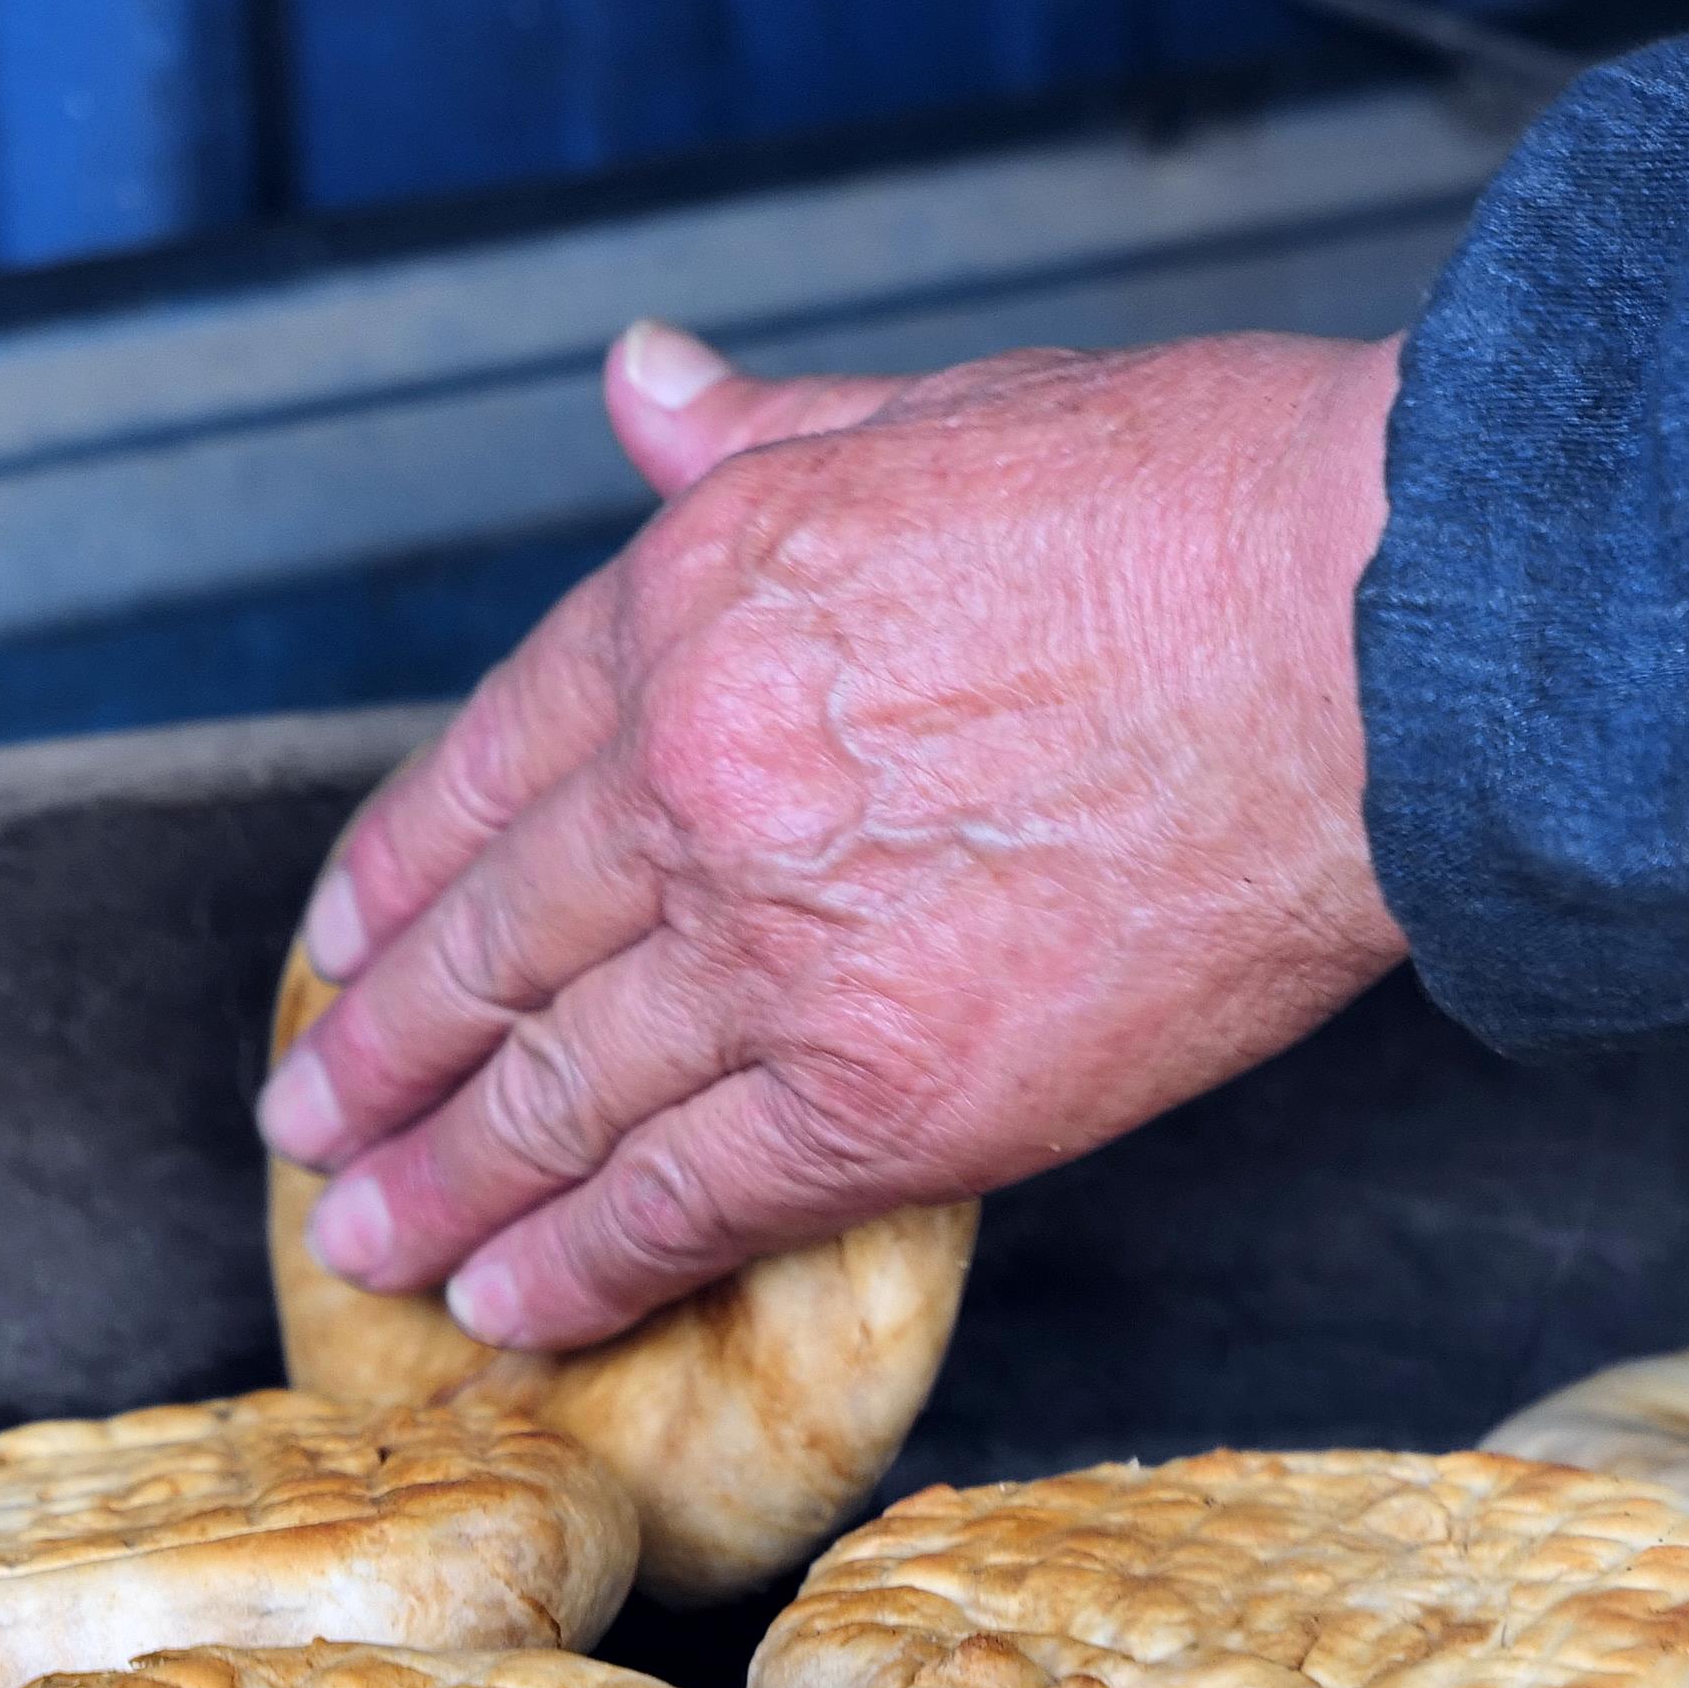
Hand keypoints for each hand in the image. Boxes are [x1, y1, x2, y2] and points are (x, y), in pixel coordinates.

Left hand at [259, 317, 1410, 1349]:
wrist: (1376, 634)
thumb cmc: (1207, 503)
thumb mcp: (938, 410)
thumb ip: (763, 430)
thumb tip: (641, 381)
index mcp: (695, 599)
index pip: (485, 767)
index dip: (394, 878)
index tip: (339, 946)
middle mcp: (695, 778)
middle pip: (489, 949)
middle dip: (380, 1052)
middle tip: (312, 1121)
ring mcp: (776, 950)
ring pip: (552, 1096)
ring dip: (444, 1184)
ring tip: (376, 1244)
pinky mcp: (886, 1095)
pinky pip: (680, 1203)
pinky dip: (581, 1266)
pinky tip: (516, 1306)